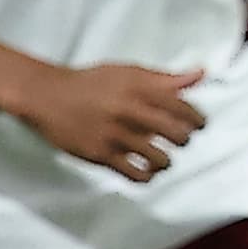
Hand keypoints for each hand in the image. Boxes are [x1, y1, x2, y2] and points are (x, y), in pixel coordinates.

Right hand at [12, 63, 205, 181]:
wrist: (46, 95)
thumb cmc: (91, 83)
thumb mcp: (127, 72)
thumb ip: (164, 78)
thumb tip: (200, 74)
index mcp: (138, 89)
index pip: (183, 109)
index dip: (197, 120)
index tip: (198, 125)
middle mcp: (129, 111)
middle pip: (177, 135)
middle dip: (184, 140)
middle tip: (180, 140)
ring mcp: (115, 135)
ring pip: (160, 159)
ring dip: (166, 161)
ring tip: (161, 158)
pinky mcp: (100, 154)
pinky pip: (135, 174)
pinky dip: (146, 176)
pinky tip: (144, 171)